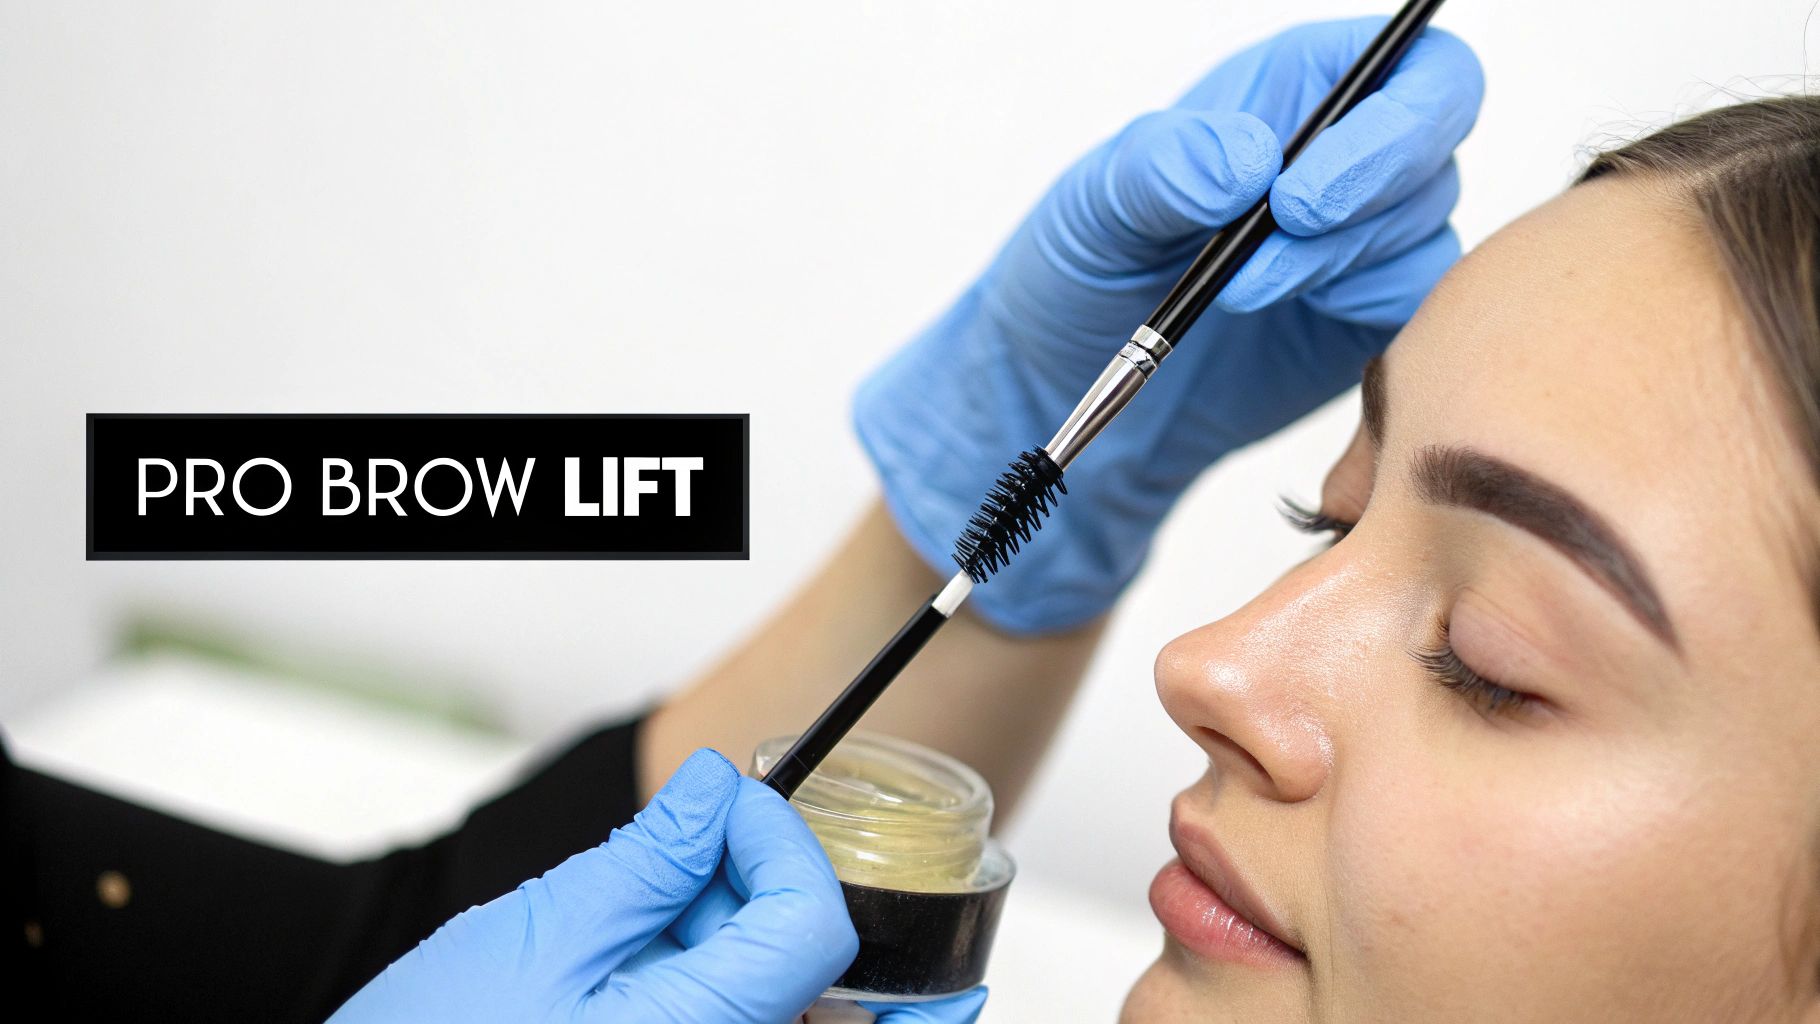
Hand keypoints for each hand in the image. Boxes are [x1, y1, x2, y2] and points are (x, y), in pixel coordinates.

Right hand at [327, 748, 862, 1022]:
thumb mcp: (543, 934)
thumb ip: (647, 859)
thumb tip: (713, 788)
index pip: (811, 929)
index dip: (781, 847)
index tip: (728, 802)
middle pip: (788, 955)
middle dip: (737, 879)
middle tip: (661, 845)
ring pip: (749, 981)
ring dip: (703, 923)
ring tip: (608, 912)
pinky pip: (707, 1009)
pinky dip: (678, 964)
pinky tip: (608, 954)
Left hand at [853, 15, 1483, 631]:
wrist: (1077, 379)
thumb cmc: (1082, 266)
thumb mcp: (1095, 202)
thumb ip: (1164, 166)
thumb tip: (1246, 162)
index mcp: (1294, 89)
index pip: (1410, 62)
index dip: (1386, 120)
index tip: (1293, 195)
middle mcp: (1344, 150)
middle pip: (1437, 134)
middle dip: (1367, 195)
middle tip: (1274, 248)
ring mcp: (1364, 235)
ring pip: (1421, 227)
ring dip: (1335, 267)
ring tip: (1236, 295)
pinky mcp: (1366, 313)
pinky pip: (1414, 305)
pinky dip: (1364, 318)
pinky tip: (1292, 327)